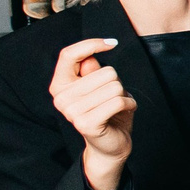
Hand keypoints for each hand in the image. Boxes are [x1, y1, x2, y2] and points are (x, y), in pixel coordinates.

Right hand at [49, 38, 134, 189]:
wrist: (110, 145)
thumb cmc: (106, 111)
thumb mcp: (99, 86)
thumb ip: (92, 70)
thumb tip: (91, 57)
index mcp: (59, 85)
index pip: (69, 55)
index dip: (91, 44)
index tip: (112, 44)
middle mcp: (60, 98)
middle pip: (103, 71)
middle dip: (116, 82)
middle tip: (111, 97)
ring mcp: (71, 111)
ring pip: (114, 86)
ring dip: (123, 94)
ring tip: (116, 106)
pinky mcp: (86, 123)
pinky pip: (118, 101)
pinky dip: (129, 104)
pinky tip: (124, 111)